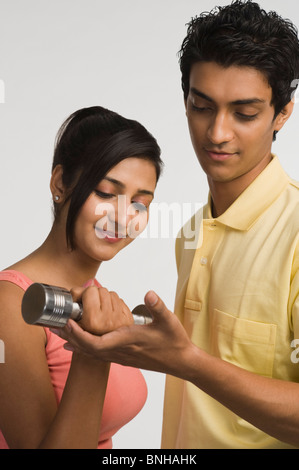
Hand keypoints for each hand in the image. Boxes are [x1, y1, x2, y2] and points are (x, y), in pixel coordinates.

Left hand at [56, 290, 195, 377]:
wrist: (181, 361)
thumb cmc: (174, 341)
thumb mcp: (168, 320)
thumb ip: (157, 306)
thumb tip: (149, 294)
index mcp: (128, 341)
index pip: (97, 342)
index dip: (80, 335)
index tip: (68, 323)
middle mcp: (120, 351)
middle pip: (87, 348)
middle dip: (70, 336)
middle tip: (54, 324)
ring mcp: (120, 356)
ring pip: (90, 352)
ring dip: (74, 341)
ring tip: (60, 330)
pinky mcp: (122, 357)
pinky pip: (96, 354)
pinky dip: (83, 347)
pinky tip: (74, 343)